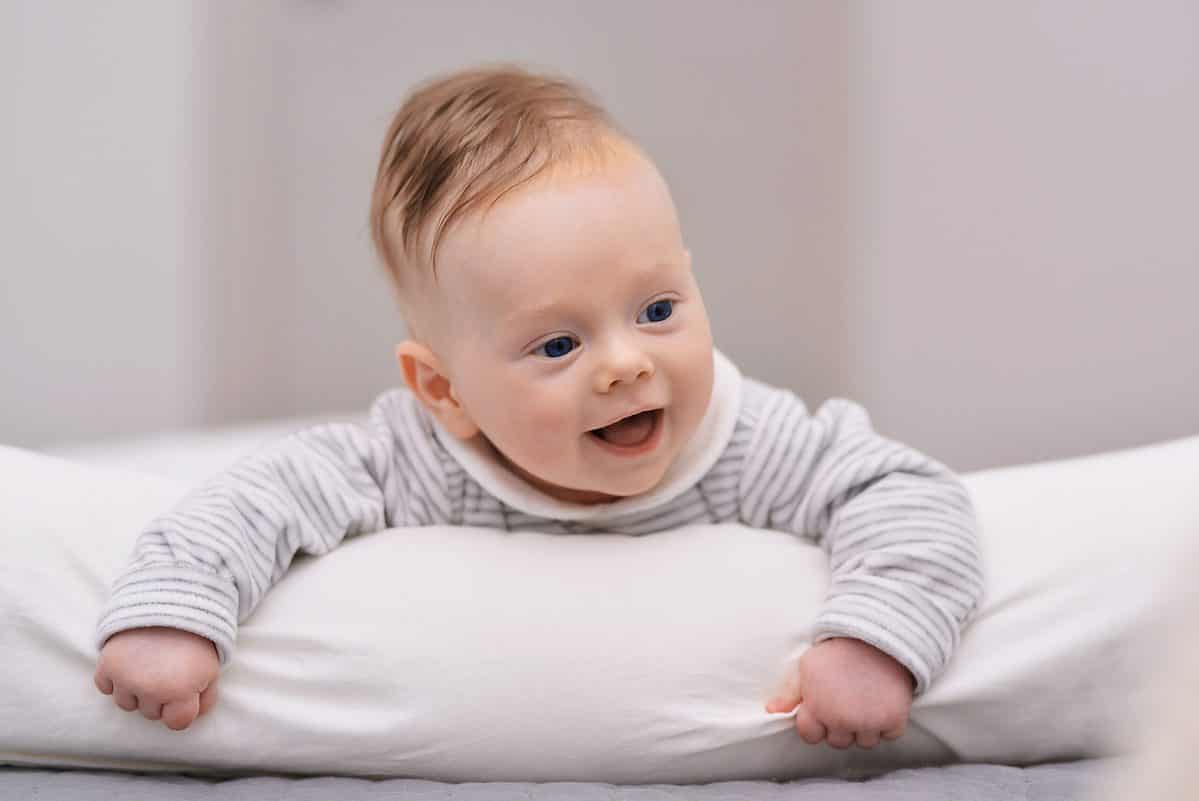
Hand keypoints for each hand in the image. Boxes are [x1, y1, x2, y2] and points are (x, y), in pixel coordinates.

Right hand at [94, 627, 220, 730]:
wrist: (171, 602)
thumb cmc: (196, 639)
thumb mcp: (211, 669)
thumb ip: (205, 699)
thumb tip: (191, 718)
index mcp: (180, 692)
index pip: (177, 723)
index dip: (182, 709)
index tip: (185, 692)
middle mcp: (150, 689)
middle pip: (151, 714)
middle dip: (160, 697)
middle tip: (168, 670)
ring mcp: (125, 677)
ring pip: (126, 704)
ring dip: (136, 690)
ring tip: (150, 664)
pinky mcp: (106, 664)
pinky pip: (105, 687)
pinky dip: (115, 678)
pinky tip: (131, 661)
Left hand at [765, 637, 913, 748]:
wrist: (875, 635)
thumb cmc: (837, 651)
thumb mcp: (806, 666)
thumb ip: (789, 693)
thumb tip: (772, 711)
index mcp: (817, 709)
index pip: (810, 736)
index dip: (815, 722)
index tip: (823, 707)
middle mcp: (842, 720)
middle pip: (838, 742)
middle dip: (840, 725)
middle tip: (847, 700)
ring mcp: (869, 722)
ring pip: (865, 741)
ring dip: (866, 727)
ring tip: (865, 700)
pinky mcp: (894, 719)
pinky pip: (891, 734)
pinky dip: (889, 722)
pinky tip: (883, 700)